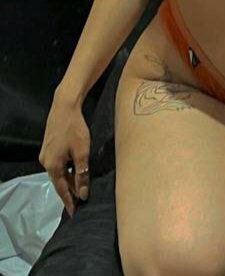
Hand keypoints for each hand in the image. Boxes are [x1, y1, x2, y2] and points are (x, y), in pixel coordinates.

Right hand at [38, 92, 90, 216]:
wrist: (65, 107)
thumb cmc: (75, 129)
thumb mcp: (82, 153)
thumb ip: (82, 174)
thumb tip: (82, 194)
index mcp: (52, 166)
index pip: (62, 189)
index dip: (69, 201)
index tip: (73, 214)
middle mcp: (45, 162)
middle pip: (59, 181)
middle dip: (69, 191)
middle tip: (79, 202)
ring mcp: (45, 154)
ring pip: (59, 172)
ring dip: (68, 180)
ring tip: (78, 189)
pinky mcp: (49, 147)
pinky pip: (58, 164)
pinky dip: (66, 170)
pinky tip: (74, 171)